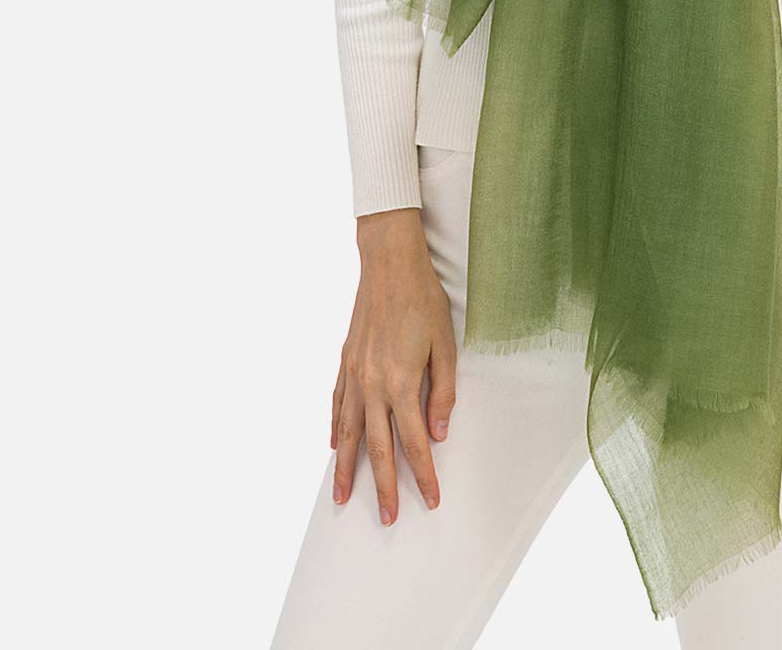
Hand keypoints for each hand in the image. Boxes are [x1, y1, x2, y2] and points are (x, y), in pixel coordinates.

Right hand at [330, 208, 457, 526]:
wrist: (389, 264)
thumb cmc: (423, 301)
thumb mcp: (445, 345)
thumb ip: (442, 392)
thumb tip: (438, 433)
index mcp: (400, 383)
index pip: (415, 443)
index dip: (424, 475)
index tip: (430, 499)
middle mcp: (372, 385)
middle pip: (377, 448)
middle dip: (383, 486)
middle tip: (388, 517)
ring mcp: (354, 375)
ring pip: (350, 433)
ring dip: (348, 468)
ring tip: (343, 498)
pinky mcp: (345, 361)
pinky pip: (338, 404)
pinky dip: (336, 428)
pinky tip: (336, 445)